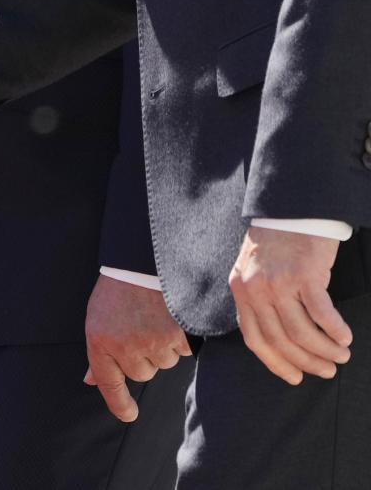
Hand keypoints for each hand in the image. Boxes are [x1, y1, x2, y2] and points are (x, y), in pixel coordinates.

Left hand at [84, 274, 191, 421]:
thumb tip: (91, 381)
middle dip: (144, 355)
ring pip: (164, 362)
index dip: (120, 404)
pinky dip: (180, 337)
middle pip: (142, 373)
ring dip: (163, 345)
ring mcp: (151, 342)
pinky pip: (183, 350)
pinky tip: (170, 315)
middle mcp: (124, 346)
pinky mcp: (176, 334)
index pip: (109, 384)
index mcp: (100, 341)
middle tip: (141, 325)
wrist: (140, 257)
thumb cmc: (119, 287)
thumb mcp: (98, 316)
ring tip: (155, 315)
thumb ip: (97, 352)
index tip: (129, 415)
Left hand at [229, 226, 351, 382]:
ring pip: (302, 333)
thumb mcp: (254, 270)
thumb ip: (258, 299)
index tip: (296, 377)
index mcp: (240, 288)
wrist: (289, 205)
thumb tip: (278, 340)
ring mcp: (279, 282)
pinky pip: (321, 315)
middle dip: (307, 362)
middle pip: (281, 340)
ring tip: (340, 355)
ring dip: (325, 351)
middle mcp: (255, 288)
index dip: (276, 363)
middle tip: (327, 371)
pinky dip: (335, 331)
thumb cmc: (276, 239)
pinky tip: (344, 336)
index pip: (255, 338)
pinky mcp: (304, 274)